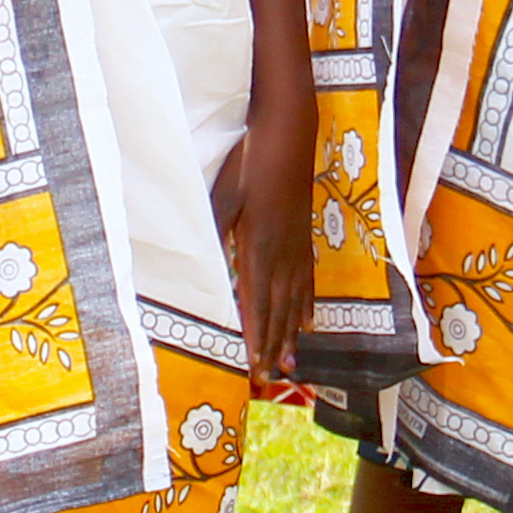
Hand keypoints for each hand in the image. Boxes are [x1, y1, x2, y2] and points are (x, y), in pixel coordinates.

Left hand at [216, 117, 311, 381]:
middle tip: (269, 377)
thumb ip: (214, 230)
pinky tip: (309, 322)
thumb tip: (204, 263)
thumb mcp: (223, 194)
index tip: (254, 365)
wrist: (288, 134)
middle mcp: (281, 253)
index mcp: (257, 245)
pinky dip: (307, 305)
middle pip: (276, 309)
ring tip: (291, 362)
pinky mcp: (303, 236)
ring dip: (290, 333)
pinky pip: (307, 280)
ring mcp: (296, 247)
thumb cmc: (249, 161)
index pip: (255, 301)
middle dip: (272, 345)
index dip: (254, 335)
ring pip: (294, 301)